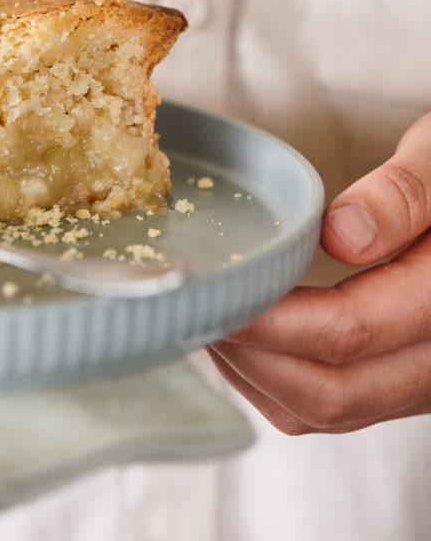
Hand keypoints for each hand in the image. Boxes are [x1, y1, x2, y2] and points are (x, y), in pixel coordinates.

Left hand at [209, 112, 430, 433]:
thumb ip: (404, 193)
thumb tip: (342, 234)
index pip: (348, 332)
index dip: (266, 321)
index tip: (211, 291)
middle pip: (330, 391)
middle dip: (248, 354)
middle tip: (195, 304)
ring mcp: (421, 381)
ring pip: (324, 411)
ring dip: (254, 373)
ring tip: (210, 314)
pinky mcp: (399, 383)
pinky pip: (331, 409)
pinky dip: (273, 381)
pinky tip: (242, 334)